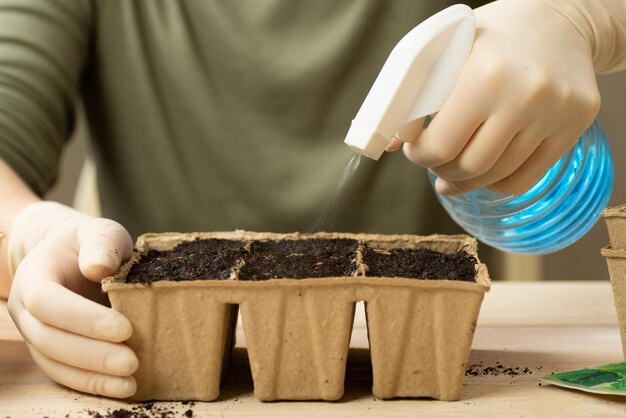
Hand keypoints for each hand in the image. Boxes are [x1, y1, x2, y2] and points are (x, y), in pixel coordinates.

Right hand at [7, 202, 136, 397]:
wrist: (76, 256)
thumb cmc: (92, 245)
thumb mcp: (100, 232)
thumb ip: (101, 244)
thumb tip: (97, 268)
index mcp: (34, 275)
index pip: (47, 301)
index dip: (82, 318)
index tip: (124, 328)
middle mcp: (25, 308)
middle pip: (49, 339)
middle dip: (91, 354)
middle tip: (132, 361)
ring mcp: (34, 333)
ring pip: (54, 363)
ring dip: (92, 377)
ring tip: (130, 382)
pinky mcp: (50, 351)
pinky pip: (64, 374)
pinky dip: (91, 384)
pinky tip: (122, 388)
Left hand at [399, 0, 599, 195]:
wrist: (559, 20)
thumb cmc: (494, 36)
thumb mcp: (451, 50)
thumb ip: (417, 94)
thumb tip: (392, 142)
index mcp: (485, 73)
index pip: (440, 145)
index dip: (420, 156)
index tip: (415, 150)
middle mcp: (525, 96)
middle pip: (469, 167)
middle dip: (442, 171)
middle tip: (434, 163)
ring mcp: (555, 112)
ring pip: (496, 177)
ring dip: (467, 181)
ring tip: (455, 173)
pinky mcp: (575, 125)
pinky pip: (525, 178)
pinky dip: (497, 184)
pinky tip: (486, 174)